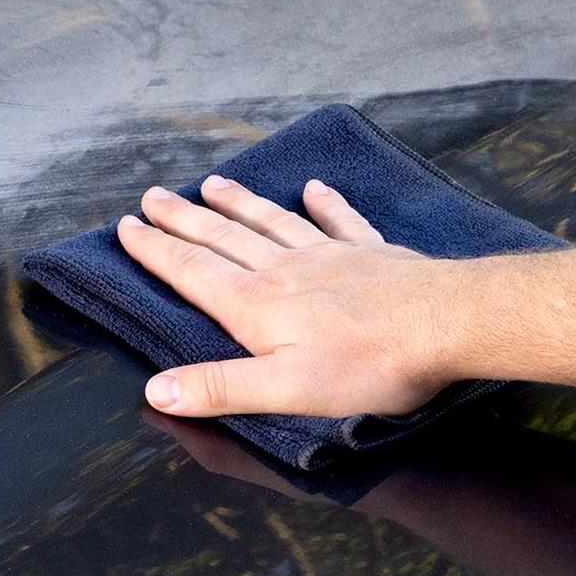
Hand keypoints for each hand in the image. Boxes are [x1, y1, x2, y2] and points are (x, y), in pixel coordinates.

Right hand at [117, 174, 461, 418]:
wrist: (447, 325)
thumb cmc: (367, 364)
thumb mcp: (283, 390)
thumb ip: (219, 388)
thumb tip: (155, 391)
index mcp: (256, 305)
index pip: (192, 272)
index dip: (156, 251)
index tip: (127, 228)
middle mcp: (284, 270)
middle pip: (223, 238)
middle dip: (182, 219)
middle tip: (152, 196)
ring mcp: (329, 256)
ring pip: (271, 222)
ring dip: (238, 203)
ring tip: (211, 184)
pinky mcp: (371, 254)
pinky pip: (340, 221)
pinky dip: (324, 204)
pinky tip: (314, 188)